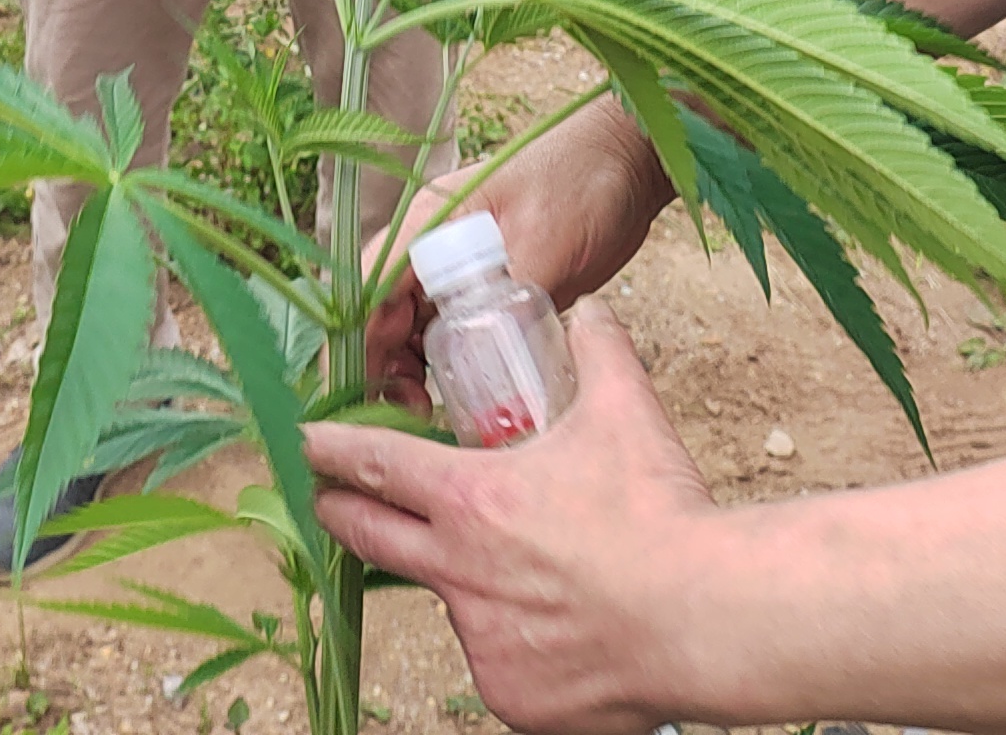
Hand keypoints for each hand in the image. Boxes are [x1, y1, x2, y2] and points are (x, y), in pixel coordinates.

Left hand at [307, 306, 711, 734]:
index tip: (304, 443)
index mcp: (472, 499)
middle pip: (371, 538)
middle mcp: (458, 573)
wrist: (701, 618)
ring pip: (453, 604)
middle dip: (339, 514)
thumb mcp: (626, 411)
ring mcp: (479, 640)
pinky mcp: (508, 693)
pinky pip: (501, 664)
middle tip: (325, 502)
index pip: (377, 464)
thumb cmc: (657, 515)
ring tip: (524, 575)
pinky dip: (519, 645)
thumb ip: (600, 352)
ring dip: (467, 583)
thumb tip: (590, 311)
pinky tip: (566, 630)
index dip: (333, 450)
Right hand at [364, 101, 672, 403]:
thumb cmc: (582, 181)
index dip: (361, 344)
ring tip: (428, 410)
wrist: (627, 161)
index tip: (371, 393)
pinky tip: (462, 393)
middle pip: (382, 313)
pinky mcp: (489, 286)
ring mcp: (460, 266)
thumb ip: (509, 294)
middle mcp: (433, 245)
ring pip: (412, 326)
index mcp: (428, 222)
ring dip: (409, 369)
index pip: (370, 288)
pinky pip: (451, 331)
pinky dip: (447, 363)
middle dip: (381, 367)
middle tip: (409, 412)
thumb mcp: (545, 239)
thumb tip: (482, 353)